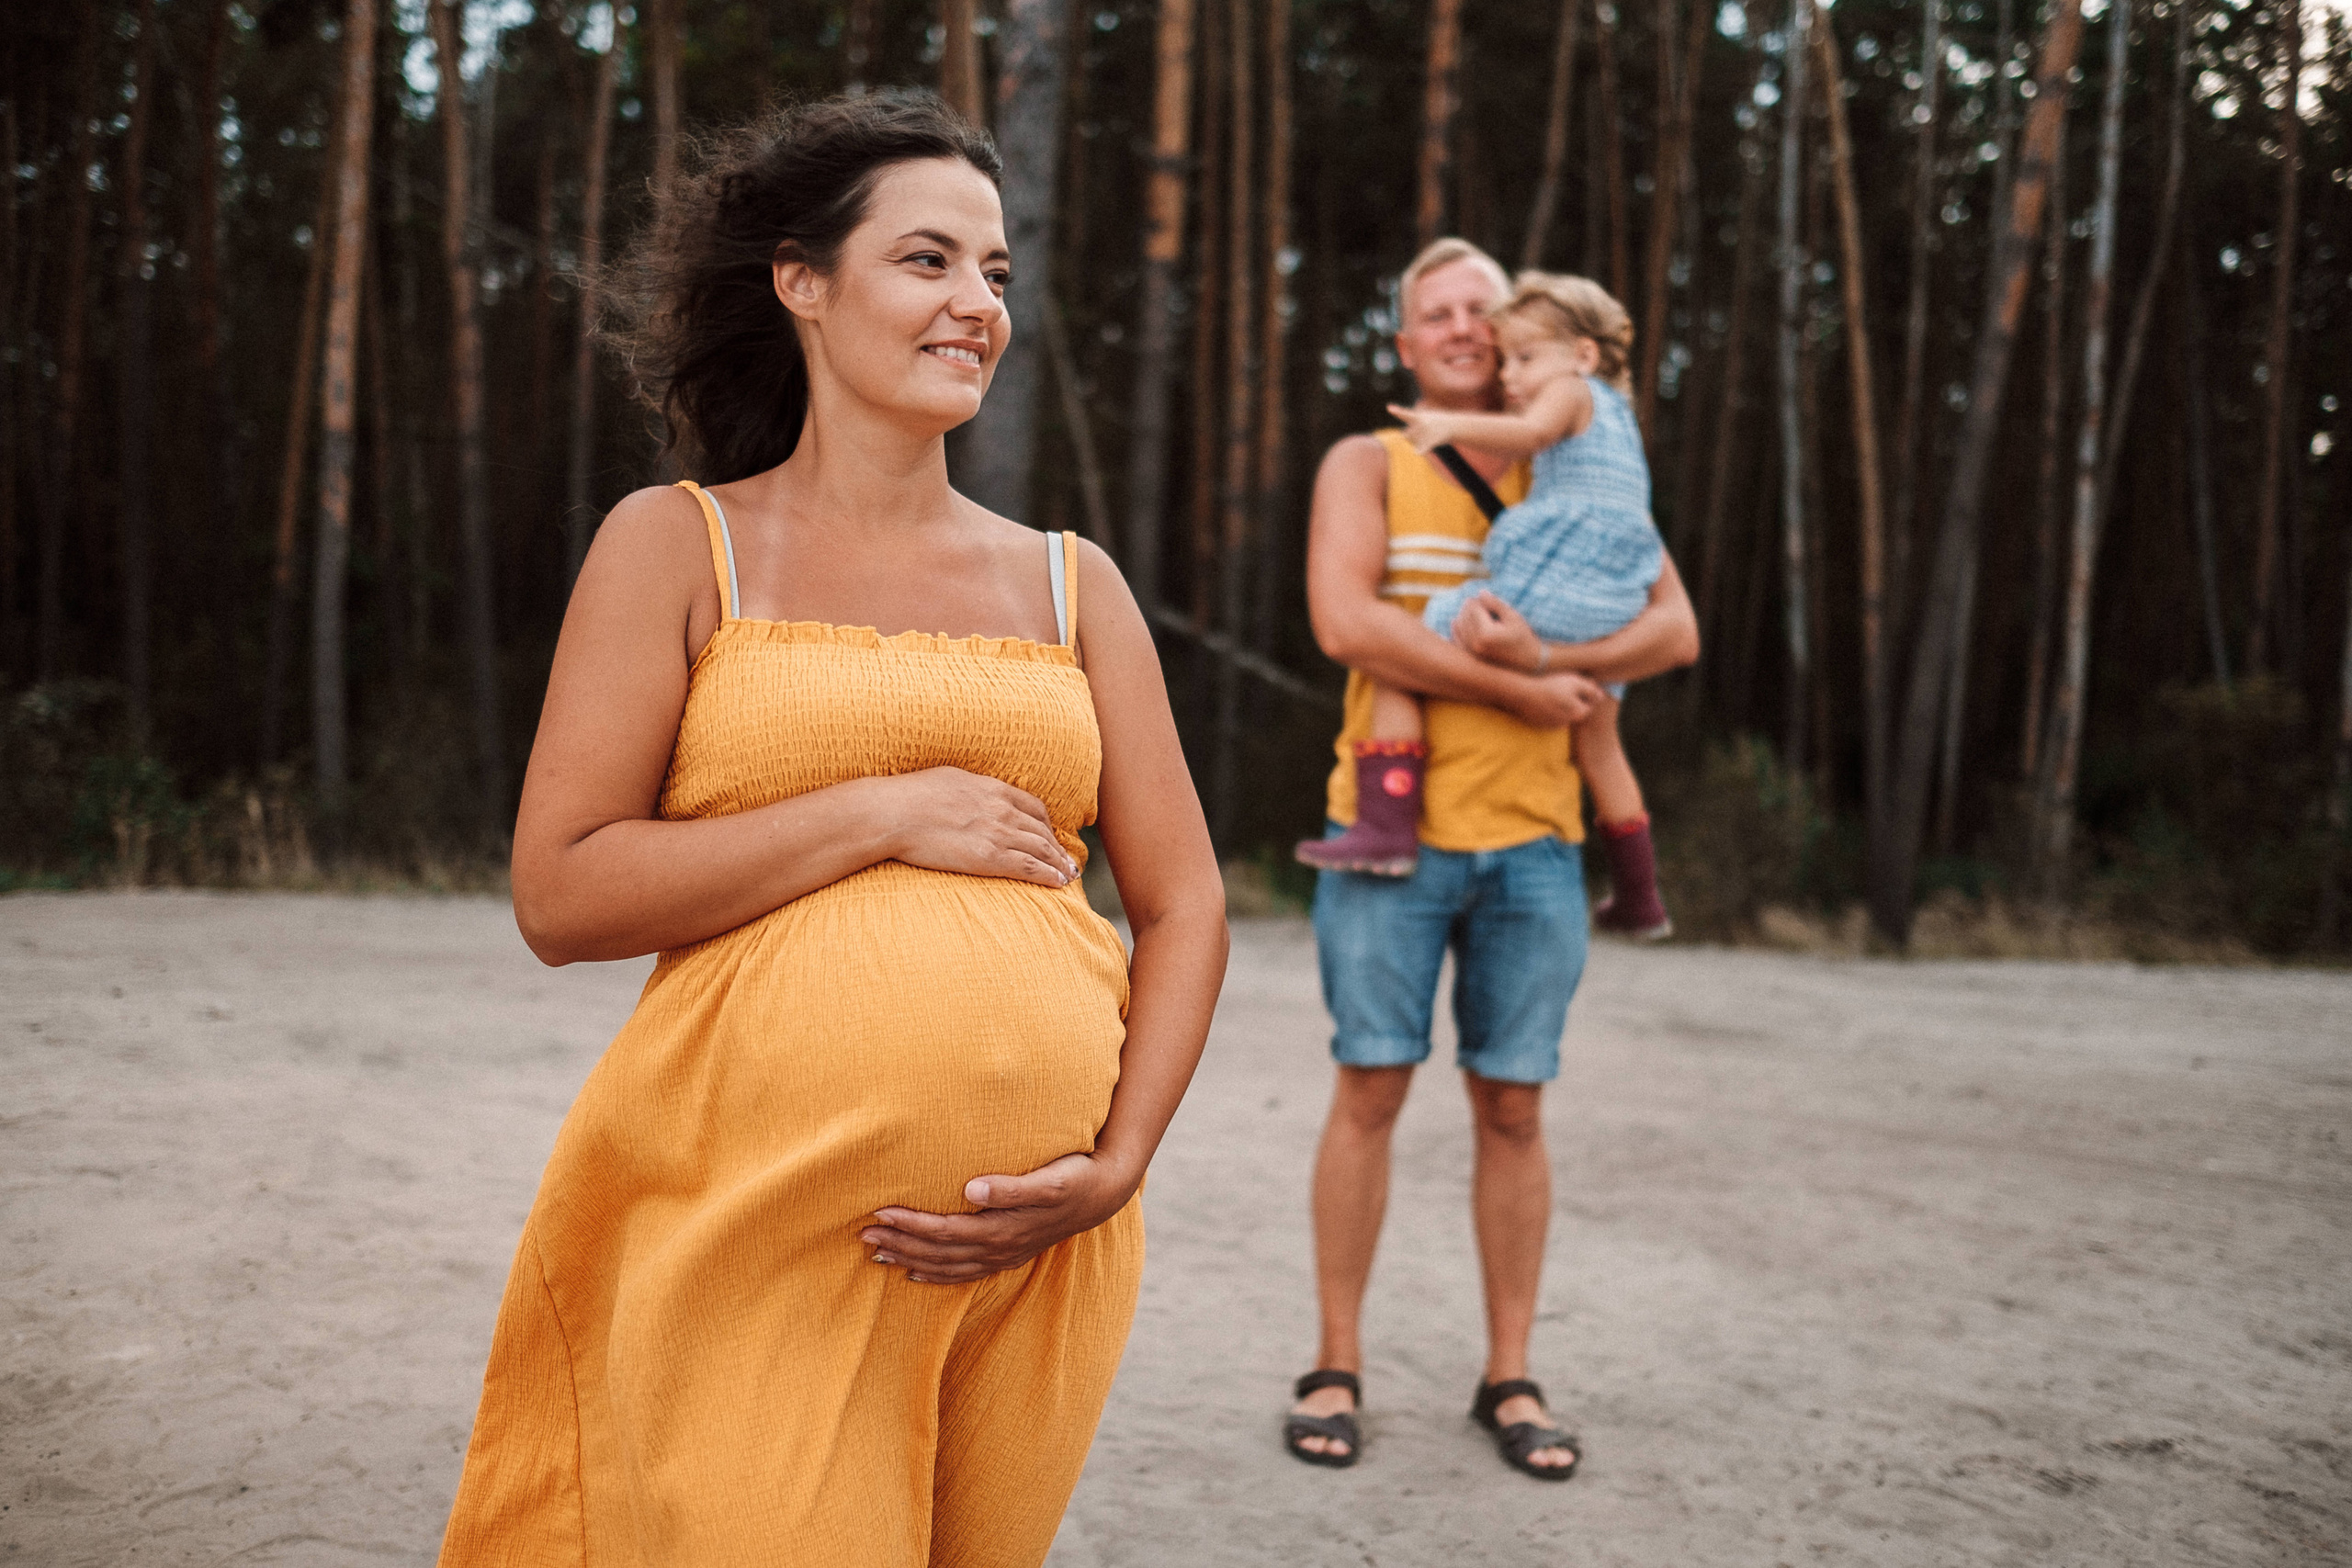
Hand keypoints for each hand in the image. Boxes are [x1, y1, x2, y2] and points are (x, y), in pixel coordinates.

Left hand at [859, 1152, 1134, 1282]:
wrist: (1105, 1193)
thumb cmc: (1075, 1177)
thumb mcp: (1050, 1179)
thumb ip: (1011, 1187)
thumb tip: (971, 1189)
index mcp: (1002, 1229)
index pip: (944, 1231)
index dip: (910, 1224)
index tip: (879, 1213)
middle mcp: (999, 1248)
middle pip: (938, 1251)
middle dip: (900, 1243)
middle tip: (862, 1233)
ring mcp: (1003, 1254)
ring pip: (946, 1265)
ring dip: (910, 1258)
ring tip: (876, 1253)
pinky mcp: (1008, 1254)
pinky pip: (964, 1273)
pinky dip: (937, 1275)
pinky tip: (915, 1274)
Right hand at [877, 767, 1077, 887]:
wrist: (894, 812)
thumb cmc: (911, 794)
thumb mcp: (949, 778)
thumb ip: (970, 788)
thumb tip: (970, 793)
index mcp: (993, 788)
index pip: (1033, 806)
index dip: (1047, 823)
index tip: (1051, 834)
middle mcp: (1002, 809)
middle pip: (1042, 830)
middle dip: (1058, 847)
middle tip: (1068, 861)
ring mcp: (997, 833)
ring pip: (1042, 849)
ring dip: (1060, 864)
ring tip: (1069, 875)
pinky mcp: (989, 858)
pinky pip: (1029, 867)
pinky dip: (1049, 875)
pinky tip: (1059, 883)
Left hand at [1385, 403, 1457, 454]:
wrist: (1452, 426)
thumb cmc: (1434, 421)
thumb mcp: (1422, 418)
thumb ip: (1410, 428)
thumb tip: (1403, 437)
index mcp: (1417, 417)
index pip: (1405, 414)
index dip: (1397, 411)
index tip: (1388, 408)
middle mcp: (1421, 424)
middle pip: (1406, 435)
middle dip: (1410, 436)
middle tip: (1422, 431)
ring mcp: (1426, 433)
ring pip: (1413, 442)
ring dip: (1418, 441)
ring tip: (1429, 435)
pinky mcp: (1431, 441)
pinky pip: (1423, 448)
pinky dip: (1420, 451)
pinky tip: (1416, 453)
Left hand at [1452, 590, 1544, 671]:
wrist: (1526, 662)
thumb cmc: (1522, 637)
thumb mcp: (1513, 617)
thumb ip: (1495, 604)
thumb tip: (1480, 592)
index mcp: (1486, 634)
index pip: (1474, 609)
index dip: (1478, 600)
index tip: (1484, 598)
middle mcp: (1475, 645)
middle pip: (1464, 616)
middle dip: (1469, 606)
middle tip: (1477, 602)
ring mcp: (1471, 653)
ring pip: (1458, 626)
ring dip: (1463, 615)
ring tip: (1473, 611)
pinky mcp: (1470, 657)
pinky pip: (1456, 639)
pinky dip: (1456, 628)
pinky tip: (1459, 621)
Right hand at [1504, 670, 1601, 728]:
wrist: (1523, 694)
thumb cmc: (1550, 685)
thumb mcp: (1574, 682)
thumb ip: (1591, 689)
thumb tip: (1600, 695)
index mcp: (1578, 713)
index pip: (1590, 704)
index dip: (1585, 691)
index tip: (1576, 682)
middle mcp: (1568, 723)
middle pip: (1576, 710)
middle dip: (1574, 699)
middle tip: (1563, 685)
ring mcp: (1553, 725)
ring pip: (1563, 714)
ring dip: (1561, 705)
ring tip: (1552, 691)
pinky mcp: (1541, 725)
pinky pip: (1550, 717)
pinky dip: (1549, 709)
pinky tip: (1542, 699)